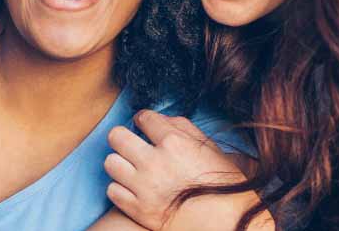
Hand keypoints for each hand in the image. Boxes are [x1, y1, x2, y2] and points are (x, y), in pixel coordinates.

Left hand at [105, 110, 269, 230]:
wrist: (228, 222)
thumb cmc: (223, 184)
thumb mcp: (211, 149)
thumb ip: (184, 128)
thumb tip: (161, 119)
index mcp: (174, 143)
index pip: (143, 118)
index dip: (143, 121)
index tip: (144, 126)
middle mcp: (154, 162)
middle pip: (116, 136)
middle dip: (123, 138)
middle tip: (131, 146)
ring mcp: (144, 187)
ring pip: (110, 163)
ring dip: (120, 164)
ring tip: (132, 169)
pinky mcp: (138, 209)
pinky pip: (112, 190)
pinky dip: (120, 189)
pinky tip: (133, 189)